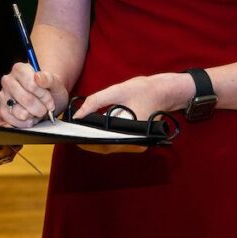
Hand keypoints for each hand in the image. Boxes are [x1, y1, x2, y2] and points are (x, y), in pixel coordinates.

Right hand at [0, 62, 67, 126]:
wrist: (46, 99)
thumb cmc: (49, 89)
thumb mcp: (56, 83)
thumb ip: (49, 78)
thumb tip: (38, 76)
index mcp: (19, 69)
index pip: (31, 85)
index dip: (43, 95)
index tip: (50, 99)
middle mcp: (8, 81)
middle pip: (26, 99)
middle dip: (40, 107)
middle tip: (46, 108)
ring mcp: (3, 96)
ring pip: (20, 112)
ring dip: (33, 116)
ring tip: (37, 112)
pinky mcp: (3, 110)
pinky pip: (13, 121)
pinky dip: (26, 123)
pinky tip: (31, 118)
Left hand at [69, 73, 192, 154]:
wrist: (164, 92)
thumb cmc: (143, 90)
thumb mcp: (116, 91)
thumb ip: (95, 102)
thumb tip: (78, 115)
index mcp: (132, 133)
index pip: (105, 143)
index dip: (87, 142)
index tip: (73, 137)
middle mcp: (136, 143)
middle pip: (107, 147)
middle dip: (89, 142)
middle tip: (73, 134)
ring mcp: (136, 144)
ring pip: (111, 147)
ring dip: (95, 141)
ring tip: (80, 131)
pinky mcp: (135, 140)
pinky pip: (117, 142)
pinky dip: (105, 138)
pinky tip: (94, 130)